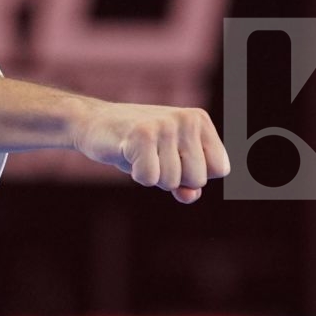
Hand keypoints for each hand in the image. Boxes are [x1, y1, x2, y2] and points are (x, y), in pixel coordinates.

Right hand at [71, 103, 230, 203]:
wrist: (95, 124)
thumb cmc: (137, 146)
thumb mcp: (169, 163)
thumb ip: (187, 182)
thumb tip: (190, 196)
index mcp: (199, 121)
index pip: (220, 169)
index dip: (194, 175)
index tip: (174, 159)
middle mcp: (187, 119)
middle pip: (199, 179)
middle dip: (174, 178)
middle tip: (153, 157)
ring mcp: (165, 125)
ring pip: (172, 181)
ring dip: (153, 176)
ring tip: (140, 154)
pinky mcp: (142, 134)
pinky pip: (150, 178)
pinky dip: (138, 174)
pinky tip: (128, 153)